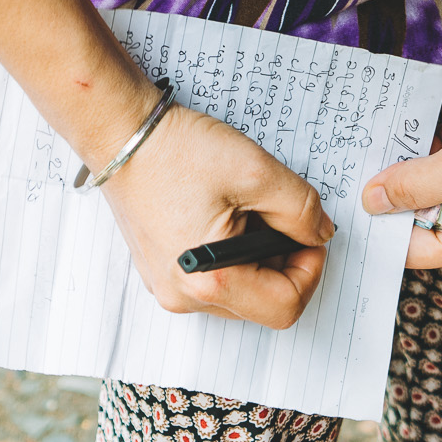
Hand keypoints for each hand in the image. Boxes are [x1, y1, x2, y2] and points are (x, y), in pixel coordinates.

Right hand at [100, 104, 335, 326]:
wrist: (121, 135)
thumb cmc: (175, 151)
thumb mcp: (257, 173)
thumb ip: (302, 210)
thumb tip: (320, 234)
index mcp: (210, 280)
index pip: (285, 307)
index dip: (310, 271)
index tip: (309, 237)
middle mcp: (184, 295)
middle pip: (263, 304)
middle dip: (283, 263)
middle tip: (278, 217)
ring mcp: (169, 287)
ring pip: (241, 294)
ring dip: (258, 259)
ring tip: (246, 214)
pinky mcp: (162, 274)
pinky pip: (214, 281)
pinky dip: (233, 256)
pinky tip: (225, 219)